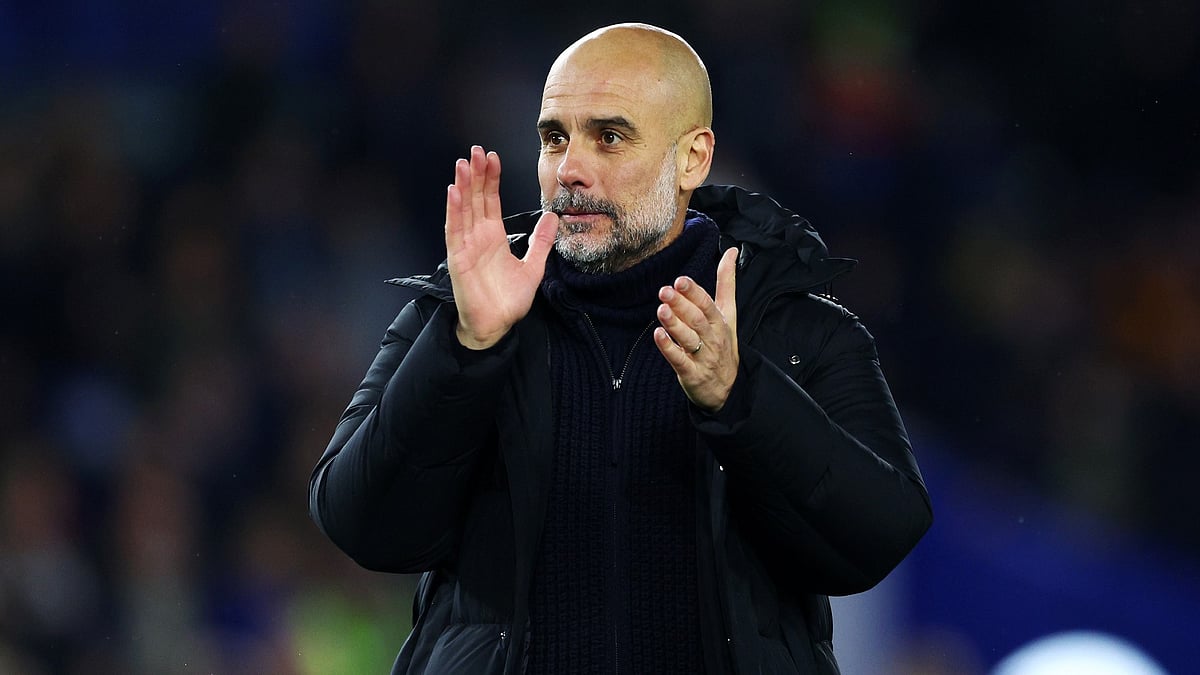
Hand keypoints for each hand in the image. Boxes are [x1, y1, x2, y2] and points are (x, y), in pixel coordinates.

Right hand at [445, 146, 558, 348]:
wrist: (496, 326)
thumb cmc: (509, 300)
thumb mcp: (533, 267)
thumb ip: (541, 242)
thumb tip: (552, 217)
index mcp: (493, 237)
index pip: (490, 201)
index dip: (491, 179)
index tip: (492, 157)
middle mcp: (478, 237)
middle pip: (475, 199)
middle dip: (475, 174)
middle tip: (476, 150)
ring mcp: (466, 247)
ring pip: (463, 210)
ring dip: (462, 186)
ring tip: (463, 164)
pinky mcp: (458, 259)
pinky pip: (455, 231)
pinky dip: (454, 211)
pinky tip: (454, 192)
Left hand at [652, 247, 739, 411]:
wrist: (728, 387)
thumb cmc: (724, 344)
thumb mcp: (729, 313)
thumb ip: (726, 282)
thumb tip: (731, 251)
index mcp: (720, 322)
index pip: (708, 305)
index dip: (695, 293)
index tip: (680, 281)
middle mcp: (713, 339)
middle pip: (697, 320)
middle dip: (682, 305)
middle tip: (665, 291)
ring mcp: (703, 357)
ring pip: (689, 339)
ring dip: (675, 324)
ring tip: (661, 310)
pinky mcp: (691, 374)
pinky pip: (680, 361)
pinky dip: (669, 348)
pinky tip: (657, 336)